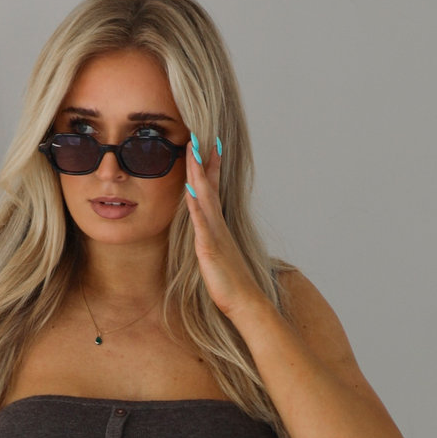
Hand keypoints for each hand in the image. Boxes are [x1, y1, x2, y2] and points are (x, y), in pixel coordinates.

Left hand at [182, 134, 266, 321]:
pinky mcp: (210, 248)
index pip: (213, 190)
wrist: (246, 302)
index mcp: (218, 226)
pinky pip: (202, 222)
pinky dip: (196, 204)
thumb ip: (213, 242)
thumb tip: (208, 234)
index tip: (207, 146)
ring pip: (205, 198)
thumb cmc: (232, 284)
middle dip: (202, 161)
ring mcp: (215, 234)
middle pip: (208, 186)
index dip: (209, 168)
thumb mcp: (218, 257)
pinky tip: (191, 189)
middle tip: (197, 136)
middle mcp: (217, 225)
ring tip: (192, 152)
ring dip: (198, 174)